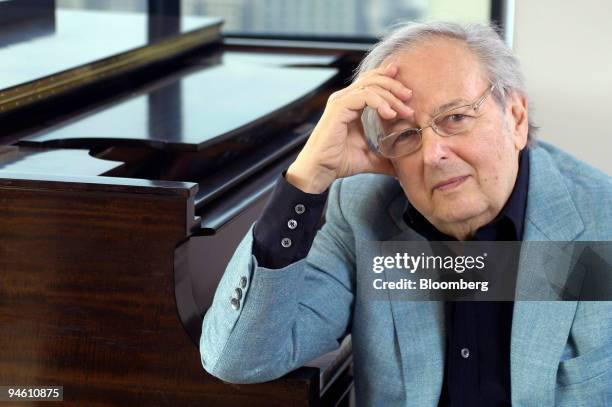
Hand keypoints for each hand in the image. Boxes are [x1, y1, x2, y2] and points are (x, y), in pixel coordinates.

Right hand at [287, 63, 412, 193]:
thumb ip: (384, 157)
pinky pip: (363, 96)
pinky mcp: (338, 108)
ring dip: (391, 95)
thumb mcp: (369, 157)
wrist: (320, 171)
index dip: (389, 80)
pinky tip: (390, 114)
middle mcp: (344, 99)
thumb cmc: (338, 163)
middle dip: (394, 86)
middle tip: (410, 98)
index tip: (407, 90)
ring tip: (404, 111)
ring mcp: (340, 102)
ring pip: (370, 86)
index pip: (370, 83)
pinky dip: (379, 102)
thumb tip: (401, 169)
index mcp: (350, 105)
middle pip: (373, 80)